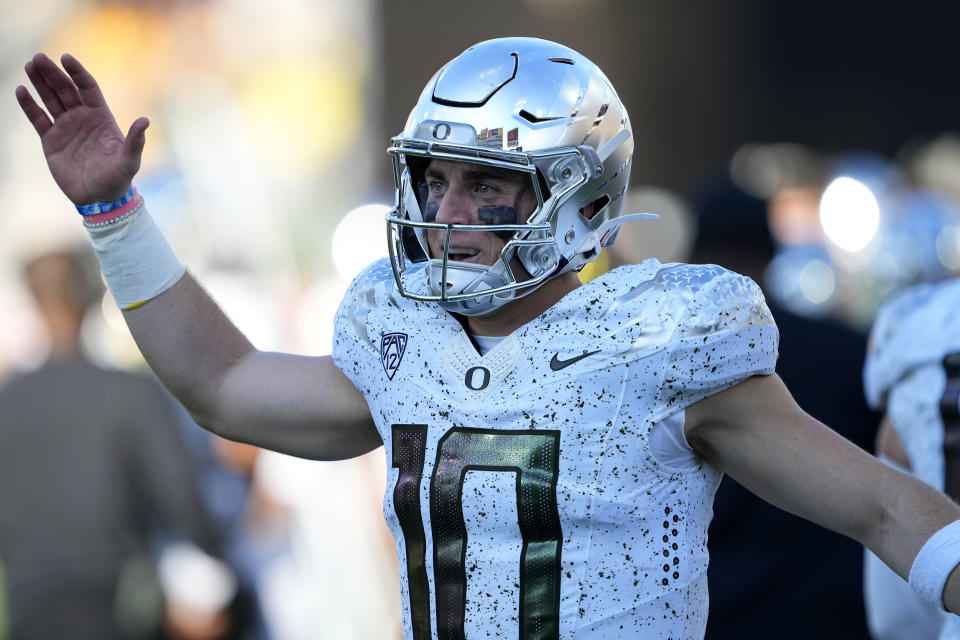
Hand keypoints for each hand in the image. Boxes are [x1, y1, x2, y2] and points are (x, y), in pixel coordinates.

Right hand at [15, 53, 148, 205]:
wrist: (99, 199)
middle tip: (39, 57)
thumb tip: (145, 120)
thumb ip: (135, 141)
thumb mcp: (129, 161)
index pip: (87, 88)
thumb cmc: (118, 179)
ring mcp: (66, 128)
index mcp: (101, 117)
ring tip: (29, 65)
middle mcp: (82, 118)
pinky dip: (29, 105)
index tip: (66, 58)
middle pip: (66, 90)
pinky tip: (21, 91)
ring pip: (50, 99)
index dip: (77, 73)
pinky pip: (38, 119)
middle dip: (53, 73)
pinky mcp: (51, 141)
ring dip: (40, 82)